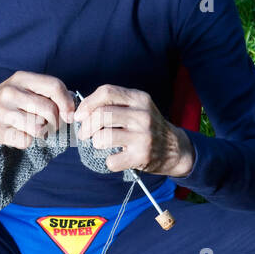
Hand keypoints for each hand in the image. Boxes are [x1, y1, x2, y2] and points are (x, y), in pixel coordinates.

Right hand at [0, 71, 76, 148]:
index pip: (54, 86)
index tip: (70, 115)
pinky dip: (28, 141)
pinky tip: (20, 135)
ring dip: (42, 133)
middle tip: (52, 126)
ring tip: (34, 130)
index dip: (67, 102)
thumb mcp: (22, 88)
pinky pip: (26, 141)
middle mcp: (11, 92)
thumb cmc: (5, 102)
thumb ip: (45, 93)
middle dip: (56, 122)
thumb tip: (73, 109)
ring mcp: (2, 112)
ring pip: (39, 127)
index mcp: (21, 78)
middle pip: (50, 109)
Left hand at [74, 84, 194, 176]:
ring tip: (101, 144)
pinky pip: (111, 160)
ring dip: (96, 142)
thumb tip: (80, 111)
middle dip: (86, 126)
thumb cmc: (146, 126)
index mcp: (140, 98)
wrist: (175, 149)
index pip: (106, 92)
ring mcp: (143, 136)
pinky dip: (109, 161)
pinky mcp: (142, 156)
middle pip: (101, 115)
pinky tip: (116, 157)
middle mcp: (143, 115)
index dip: (87, 103)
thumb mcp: (137, 107)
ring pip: (103, 137)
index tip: (79, 116)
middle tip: (84, 134)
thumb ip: (113, 103)